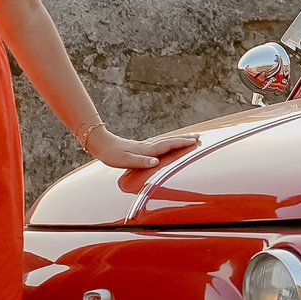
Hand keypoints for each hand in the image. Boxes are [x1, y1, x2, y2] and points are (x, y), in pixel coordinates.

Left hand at [84, 128, 198, 170]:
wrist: (101, 145)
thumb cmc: (112, 155)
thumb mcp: (125, 160)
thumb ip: (140, 162)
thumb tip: (155, 162)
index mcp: (147, 150)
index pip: (168, 145)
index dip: (182, 143)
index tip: (195, 141)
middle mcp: (148, 146)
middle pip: (170, 141)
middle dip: (184, 139)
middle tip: (198, 137)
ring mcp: (145, 146)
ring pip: (165, 141)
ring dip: (178, 139)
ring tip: (188, 138)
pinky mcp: (141, 147)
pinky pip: (159, 144)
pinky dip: (168, 142)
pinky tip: (168, 143)